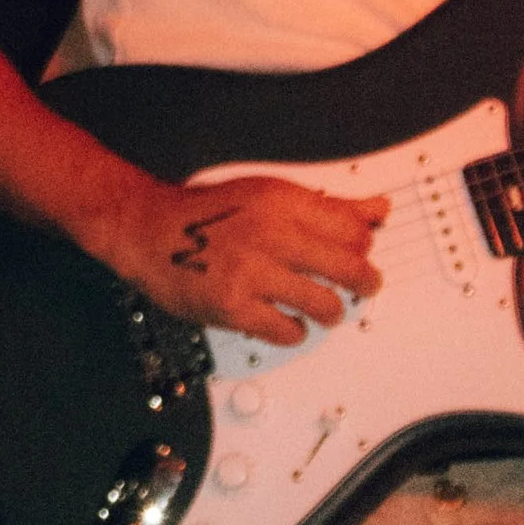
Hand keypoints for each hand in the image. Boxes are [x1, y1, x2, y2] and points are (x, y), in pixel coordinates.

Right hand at [114, 173, 387, 343]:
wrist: (145, 228)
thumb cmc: (206, 212)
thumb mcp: (268, 193)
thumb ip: (327, 205)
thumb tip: (378, 209)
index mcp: (281, 200)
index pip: (353, 228)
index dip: (363, 246)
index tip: (359, 253)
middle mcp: (270, 233)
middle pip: (350, 268)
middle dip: (364, 283)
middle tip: (362, 287)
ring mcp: (251, 272)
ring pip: (325, 305)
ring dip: (330, 311)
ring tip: (321, 308)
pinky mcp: (234, 307)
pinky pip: (287, 331)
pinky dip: (292, 331)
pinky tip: (284, 321)